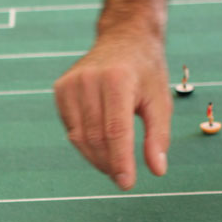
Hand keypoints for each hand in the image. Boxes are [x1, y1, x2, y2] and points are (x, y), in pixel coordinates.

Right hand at [53, 32, 170, 189]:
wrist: (124, 38)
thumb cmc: (146, 72)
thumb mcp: (161, 100)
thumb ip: (159, 136)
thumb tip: (157, 170)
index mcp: (118, 79)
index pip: (116, 131)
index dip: (120, 161)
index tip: (127, 183)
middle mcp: (90, 79)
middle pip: (96, 137)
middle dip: (109, 163)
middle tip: (122, 178)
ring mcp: (71, 84)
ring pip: (79, 137)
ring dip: (97, 158)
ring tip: (113, 165)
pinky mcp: (60, 90)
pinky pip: (71, 129)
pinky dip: (85, 144)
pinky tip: (100, 144)